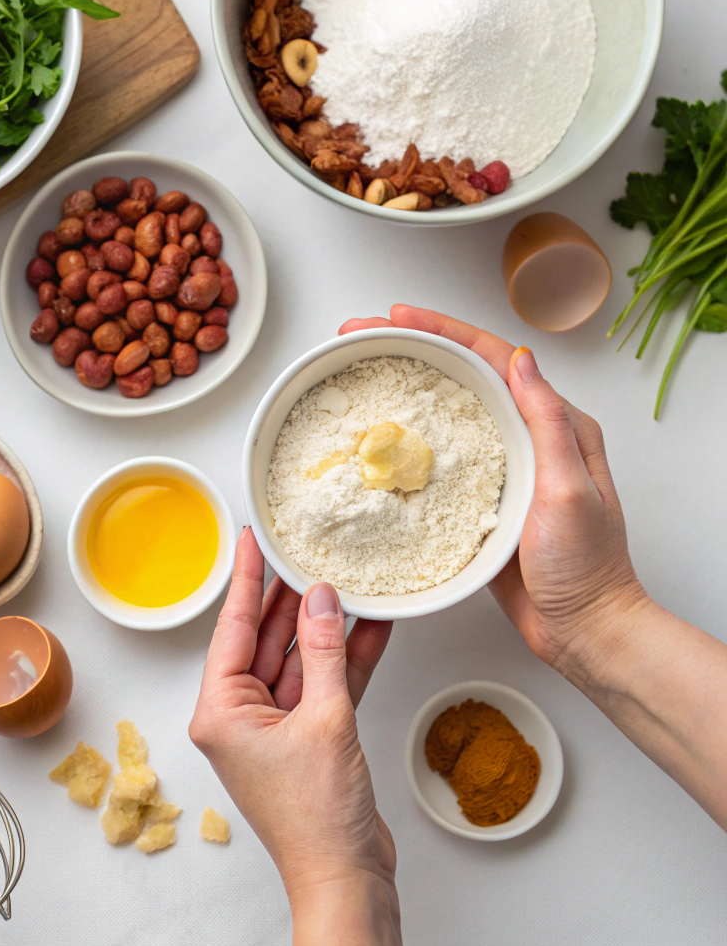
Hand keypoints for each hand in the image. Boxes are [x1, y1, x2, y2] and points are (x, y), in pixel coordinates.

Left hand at [189, 529, 393, 899]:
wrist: (347, 881)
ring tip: (343, 578)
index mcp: (220, 712)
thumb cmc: (318, 817)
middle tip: (304, 550)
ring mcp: (274, 729)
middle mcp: (240, 717)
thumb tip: (321, 596)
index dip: (248, 580)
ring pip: (298, 660)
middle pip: (265, 640)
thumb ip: (324, 651)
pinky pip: (323, 686)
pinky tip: (371, 625)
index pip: (234, 628)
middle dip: (290, 598)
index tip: (253, 539)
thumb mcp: (326, 719)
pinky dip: (346, 659)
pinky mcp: (308, 739)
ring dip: (323, 626)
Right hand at [339, 307, 646, 674]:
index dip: (443, 331)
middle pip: (461, 374)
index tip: (399, 316)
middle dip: (410, 347)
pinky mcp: (478, 497)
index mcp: (553, 424)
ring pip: (446, 410)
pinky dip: (406, 435)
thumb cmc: (585, 567)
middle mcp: (525, 436)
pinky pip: (438, 454)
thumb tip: (523, 360)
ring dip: (403, 385)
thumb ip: (548, 424)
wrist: (582, 628)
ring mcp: (500, 465)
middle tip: (361, 334)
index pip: (493, 358)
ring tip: (359, 370)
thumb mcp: (570, 489)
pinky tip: (377, 434)